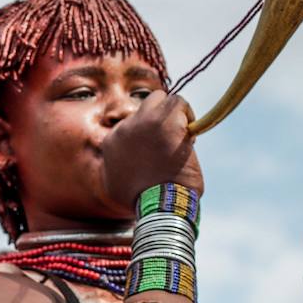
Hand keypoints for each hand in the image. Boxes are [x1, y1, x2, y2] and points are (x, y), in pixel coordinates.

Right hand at [101, 91, 202, 206]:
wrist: (158, 204)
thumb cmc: (142, 201)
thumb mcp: (116, 184)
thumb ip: (117, 168)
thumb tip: (119, 170)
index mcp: (112, 141)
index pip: (132, 124)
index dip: (149, 132)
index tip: (160, 147)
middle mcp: (124, 127)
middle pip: (144, 105)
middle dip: (159, 116)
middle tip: (172, 136)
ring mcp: (144, 122)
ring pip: (160, 99)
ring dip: (174, 112)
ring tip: (183, 134)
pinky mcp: (166, 121)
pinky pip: (179, 103)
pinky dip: (188, 114)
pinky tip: (191, 136)